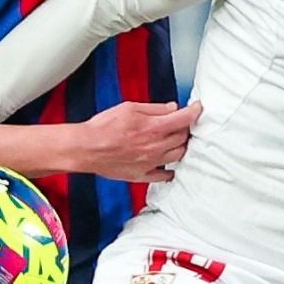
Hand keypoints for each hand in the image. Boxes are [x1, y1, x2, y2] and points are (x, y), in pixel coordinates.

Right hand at [78, 100, 201, 181]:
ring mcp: (151, 163)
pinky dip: (170, 170)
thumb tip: (171, 108)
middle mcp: (156, 147)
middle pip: (183, 138)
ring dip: (181, 147)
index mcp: (154, 128)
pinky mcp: (142, 175)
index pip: (183, 119)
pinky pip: (164, 176)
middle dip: (186, 128)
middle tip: (182, 123)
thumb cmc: (103, 127)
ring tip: (177, 141)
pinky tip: (169, 165)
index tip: (197, 108)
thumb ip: (154, 109)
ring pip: (178, 156)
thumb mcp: (129, 108)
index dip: (194, 112)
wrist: (86, 148)